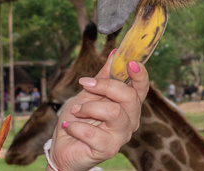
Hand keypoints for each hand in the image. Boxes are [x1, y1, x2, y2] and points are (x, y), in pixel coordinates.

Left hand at [47, 52, 149, 170]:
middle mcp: (130, 119)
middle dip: (105, 86)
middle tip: (85, 84)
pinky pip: (93, 133)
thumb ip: (102, 76)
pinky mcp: (109, 149)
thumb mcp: (87, 93)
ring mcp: (122, 135)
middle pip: (129, 96)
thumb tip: (114, 53)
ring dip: (88, 108)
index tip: (130, 62)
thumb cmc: (77, 119)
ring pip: (113, 113)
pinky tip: (68, 127)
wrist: (62, 148)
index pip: (141, 87)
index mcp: (128, 104)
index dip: (140, 74)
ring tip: (75, 111)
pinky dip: (76, 127)